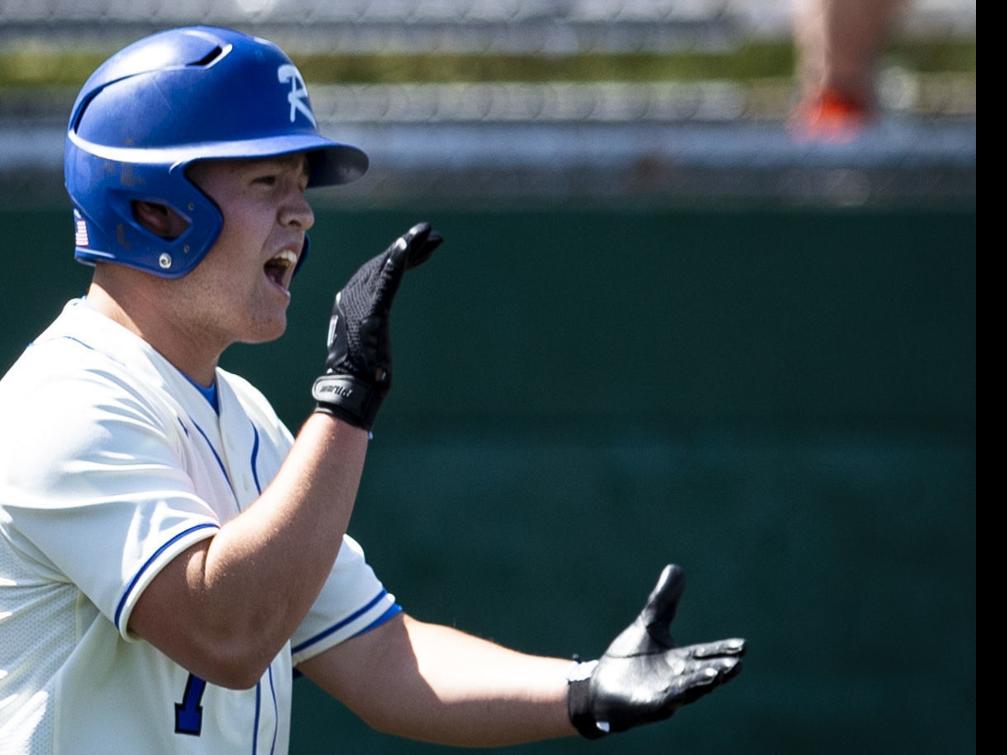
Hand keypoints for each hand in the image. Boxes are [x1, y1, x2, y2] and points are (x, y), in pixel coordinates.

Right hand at [312, 223, 441, 428]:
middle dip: (408, 247)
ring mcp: (361, 301)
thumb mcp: (366, 346)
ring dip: (409, 245)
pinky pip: (388, 277)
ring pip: (388, 264)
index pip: (377, 273)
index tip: (418, 248)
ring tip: (429, 232)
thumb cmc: (360, 375)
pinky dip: (399, 258)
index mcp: (351, 304)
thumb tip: (372, 334)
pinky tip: (410, 243)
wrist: (351, 387)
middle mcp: (353, 297)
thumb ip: (368, 332)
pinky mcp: (373, 309)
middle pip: (384, 263)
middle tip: (430, 233)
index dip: (398, 258)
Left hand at [567, 565, 745, 737]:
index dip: (724, 650)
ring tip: (718, 674)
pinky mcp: (649, 705)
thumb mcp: (648, 624)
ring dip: (703, 683)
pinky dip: (677, 696)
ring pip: (690, 689)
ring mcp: (666, 694)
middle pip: (704, 673)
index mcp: (681, 660)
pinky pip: (666, 701)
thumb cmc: (629, 657)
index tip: (744, 645)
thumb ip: (663, 600)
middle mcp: (678, 679)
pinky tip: (685, 691)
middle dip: (721, 669)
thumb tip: (676, 567)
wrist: (602, 684)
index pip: (706, 653)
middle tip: (738, 663)